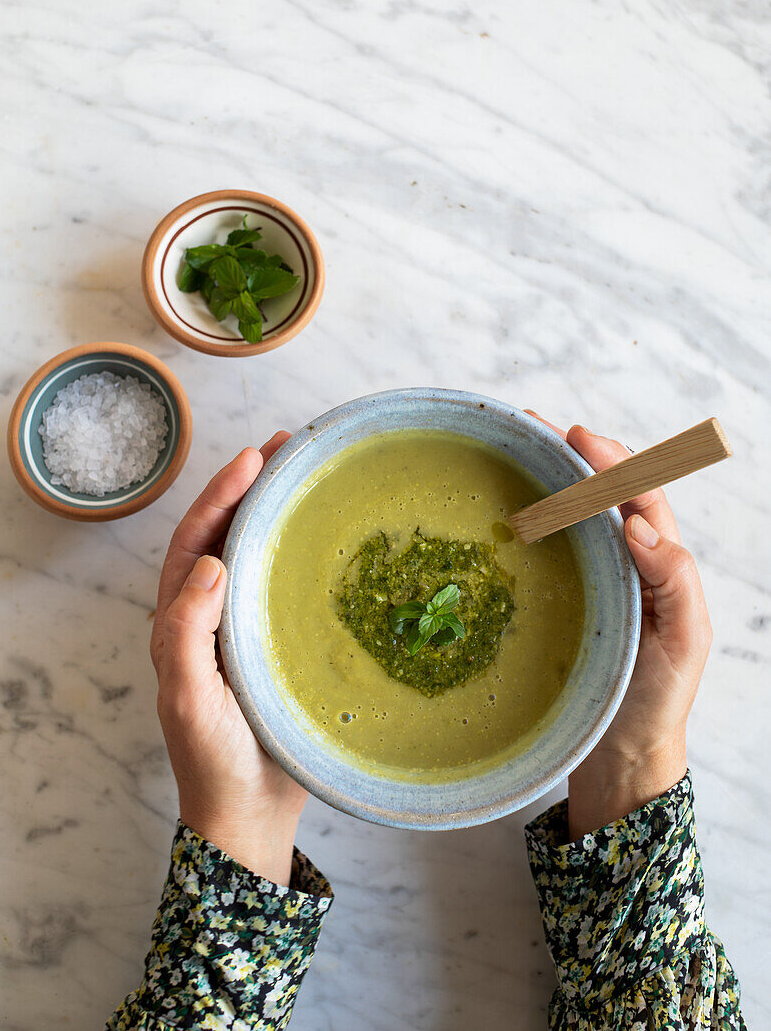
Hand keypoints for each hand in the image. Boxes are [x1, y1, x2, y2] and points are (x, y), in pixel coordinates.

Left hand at [150, 432, 306, 884]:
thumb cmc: (213, 759)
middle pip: (223, 536)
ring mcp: (242, 629)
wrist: (247, 814)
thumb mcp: (190, 696)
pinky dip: (297, 553)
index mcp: (179, 622)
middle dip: (249, 488)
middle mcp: (208, 616)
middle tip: (286, 447)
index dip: (222, 496)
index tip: (256, 458)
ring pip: (253, 556)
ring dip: (273, 512)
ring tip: (304, 475)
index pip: (195, 542)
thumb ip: (189, 631)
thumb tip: (210, 561)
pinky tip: (325, 539)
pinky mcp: (273, 645)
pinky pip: (282, 586)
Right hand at [526, 413, 712, 838]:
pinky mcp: (558, 602)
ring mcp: (589, 581)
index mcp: (658, 564)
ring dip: (546, 478)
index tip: (574, 436)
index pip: (638, 494)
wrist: (622, 756)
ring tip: (511, 450)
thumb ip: (674, 584)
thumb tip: (641, 527)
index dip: (611, 460)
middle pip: (601, 493)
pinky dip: (528, 518)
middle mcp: (623, 563)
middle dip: (571, 454)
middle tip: (531, 427)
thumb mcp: (682, 644)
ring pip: (571, 516)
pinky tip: (500, 510)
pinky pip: (546, 552)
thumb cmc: (655, 701)